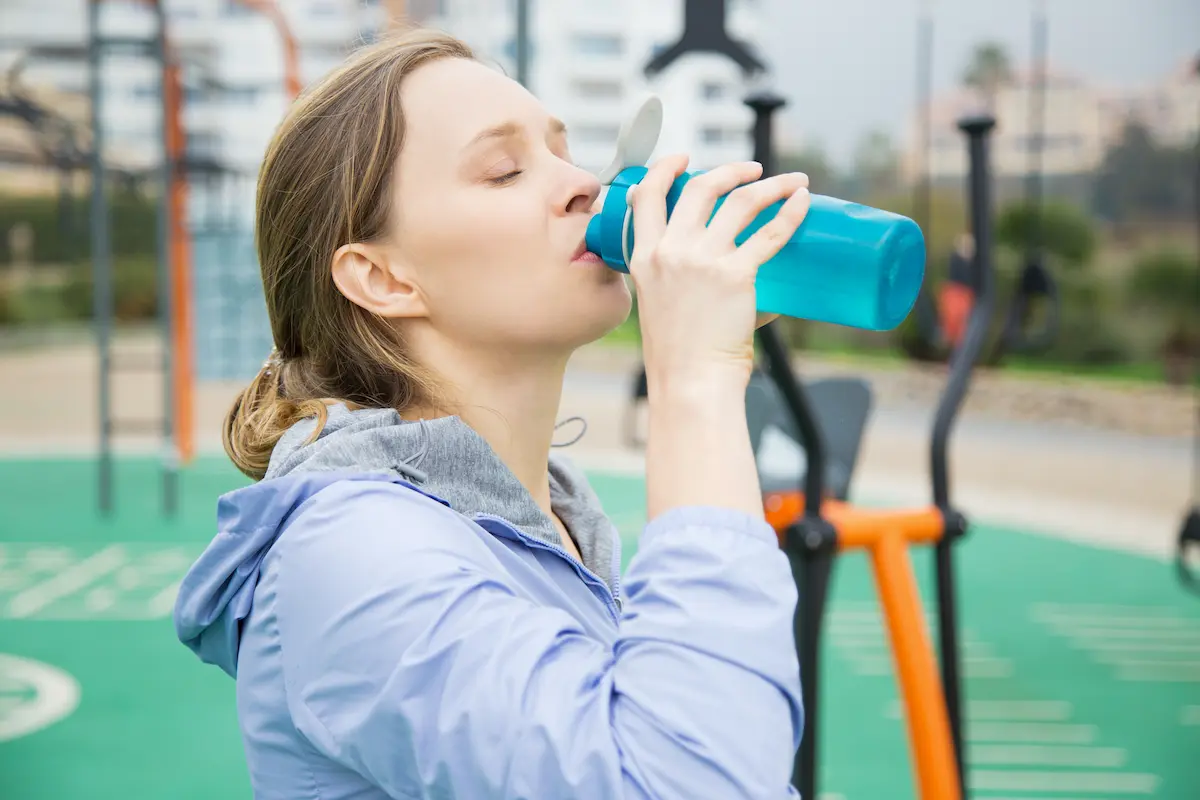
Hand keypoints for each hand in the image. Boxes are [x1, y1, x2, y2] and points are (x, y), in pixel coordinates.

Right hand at [626, 154, 809, 393]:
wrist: (690, 381)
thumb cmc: (679, 356)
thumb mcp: (662, 307)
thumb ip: (689, 285)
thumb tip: (749, 283)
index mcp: (644, 258)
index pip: (646, 196)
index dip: (664, 169)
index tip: (683, 160)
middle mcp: (670, 251)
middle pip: (700, 188)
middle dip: (730, 170)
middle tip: (753, 171)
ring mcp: (702, 260)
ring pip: (740, 201)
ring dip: (770, 184)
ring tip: (791, 181)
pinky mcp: (735, 274)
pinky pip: (770, 232)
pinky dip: (791, 211)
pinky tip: (803, 201)